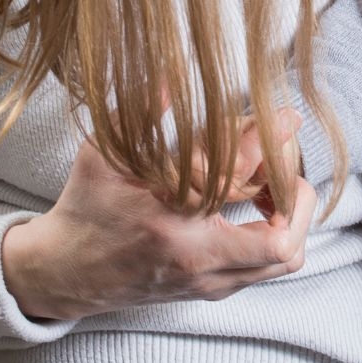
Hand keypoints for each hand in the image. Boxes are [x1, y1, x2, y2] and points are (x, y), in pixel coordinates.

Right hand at [1, 107, 314, 320]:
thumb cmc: (86, 206)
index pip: (237, 173)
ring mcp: (206, 281)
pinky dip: (278, 235)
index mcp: (168, 217)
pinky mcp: (211, 291)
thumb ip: (143, 114)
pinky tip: (258, 204)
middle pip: (281, 239)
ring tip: (274, 185)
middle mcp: (194, 257)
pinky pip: (267, 269)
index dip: (268, 139)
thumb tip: (173, 71)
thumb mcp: (103, 155)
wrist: (63, 274)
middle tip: (288, 165)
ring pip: (283, 260)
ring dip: (293, 218)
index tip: (288, 116)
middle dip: (297, 196)